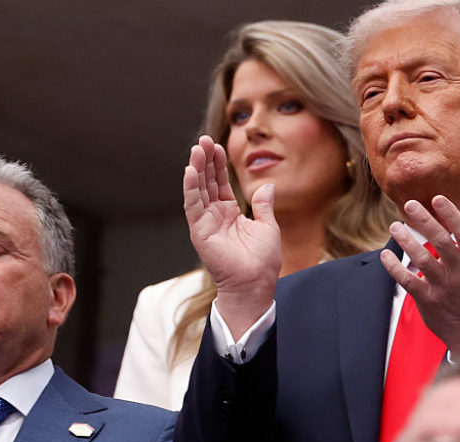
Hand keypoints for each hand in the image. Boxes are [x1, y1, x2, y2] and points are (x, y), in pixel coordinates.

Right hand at [184, 135, 281, 337]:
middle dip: (205, 161)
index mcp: (229, 213)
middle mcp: (214, 215)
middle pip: (206, 182)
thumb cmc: (262, 261)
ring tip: (196, 149)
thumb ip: (263, 205)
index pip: (219, 183)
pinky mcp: (200, 232)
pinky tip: (191, 171)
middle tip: (202, 140)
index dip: (218, 164)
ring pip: (197, 190)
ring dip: (195, 169)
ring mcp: (205, 223)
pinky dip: (191, 189)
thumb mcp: (268, 226)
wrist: (255, 284)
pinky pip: (193, 206)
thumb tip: (266, 186)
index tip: (217, 146)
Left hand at [381, 196, 459, 355]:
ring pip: (422, 259)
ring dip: (406, 241)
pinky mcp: (428, 300)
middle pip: (441, 242)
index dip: (451, 215)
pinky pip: (407, 281)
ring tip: (395, 226)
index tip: (437, 199)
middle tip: (410, 204)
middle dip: (425, 221)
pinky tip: (386, 254)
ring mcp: (443, 287)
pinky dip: (394, 267)